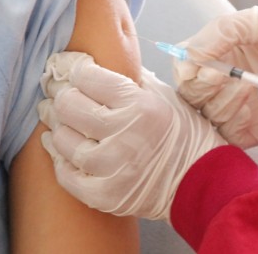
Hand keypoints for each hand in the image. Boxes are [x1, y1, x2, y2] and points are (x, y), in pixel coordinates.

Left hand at [38, 52, 225, 220]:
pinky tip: (59, 146)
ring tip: (59, 119)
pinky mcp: (105, 195)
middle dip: (60, 95)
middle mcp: (124, 135)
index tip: (71, 70)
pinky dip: (59, 158)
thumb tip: (94, 64)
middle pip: (69, 105)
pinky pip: (66, 174)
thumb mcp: (164, 96)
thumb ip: (131, 78)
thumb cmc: (183, 134)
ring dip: (57, 126)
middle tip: (58, 93)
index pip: (87, 77)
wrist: (200, 181)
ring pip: (63, 139)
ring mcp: (113, 168)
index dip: (74, 70)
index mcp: (140, 105)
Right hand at [174, 7, 257, 147]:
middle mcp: (223, 82)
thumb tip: (188, 56)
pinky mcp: (251, 129)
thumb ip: (220, 32)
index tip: (201, 66)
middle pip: (190, 94)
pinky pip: (227, 135)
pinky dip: (231, 122)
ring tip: (249, 86)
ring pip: (206, 115)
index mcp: (220, 54)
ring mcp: (236, 107)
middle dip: (201, 86)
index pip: (184, 66)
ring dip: (222, 101)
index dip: (186, 69)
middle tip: (222, 76)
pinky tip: (251, 105)